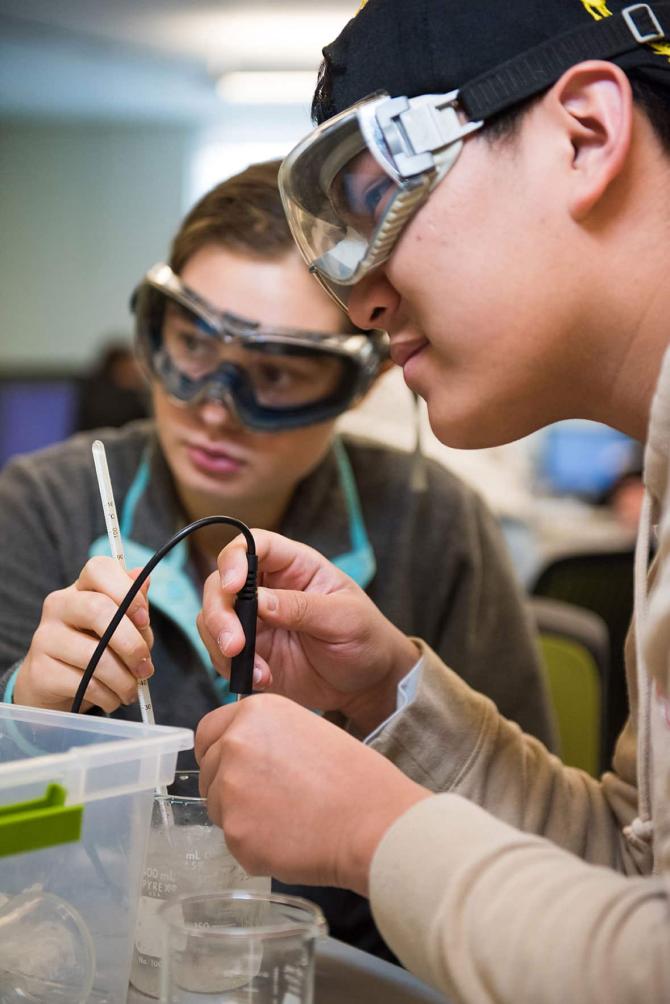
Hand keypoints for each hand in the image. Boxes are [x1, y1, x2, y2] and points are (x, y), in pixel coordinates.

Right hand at [15, 556, 153, 712]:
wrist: (55, 686)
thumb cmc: (96, 649)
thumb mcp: (120, 627)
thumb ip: (134, 607)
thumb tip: (145, 577)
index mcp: (82, 588)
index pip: (98, 568)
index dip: (127, 590)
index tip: (144, 618)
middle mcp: (59, 606)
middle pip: (97, 610)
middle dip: (131, 643)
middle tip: (145, 667)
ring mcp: (45, 637)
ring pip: (94, 655)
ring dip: (123, 679)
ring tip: (132, 690)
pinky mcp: (40, 670)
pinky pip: (85, 683)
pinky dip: (108, 696)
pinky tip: (112, 698)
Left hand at [196, 694, 429, 893]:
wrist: (373, 821)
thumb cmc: (353, 779)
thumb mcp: (306, 731)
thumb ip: (265, 736)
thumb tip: (241, 753)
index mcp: (255, 712)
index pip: (208, 731)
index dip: (218, 751)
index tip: (232, 766)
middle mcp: (235, 744)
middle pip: (208, 771)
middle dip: (230, 786)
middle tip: (271, 799)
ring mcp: (231, 789)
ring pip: (218, 807)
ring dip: (242, 816)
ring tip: (288, 818)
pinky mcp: (235, 832)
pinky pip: (235, 840)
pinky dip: (255, 846)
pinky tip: (290, 839)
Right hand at [197, 529, 418, 734]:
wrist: (368, 683)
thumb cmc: (365, 638)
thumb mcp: (344, 618)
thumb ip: (302, 607)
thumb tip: (260, 600)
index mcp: (295, 566)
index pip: (254, 545)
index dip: (235, 559)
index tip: (232, 586)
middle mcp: (268, 588)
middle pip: (221, 583)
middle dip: (218, 612)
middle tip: (234, 643)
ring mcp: (255, 621)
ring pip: (212, 618)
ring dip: (221, 643)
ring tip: (254, 669)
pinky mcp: (251, 652)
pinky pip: (222, 654)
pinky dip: (233, 668)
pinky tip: (262, 679)